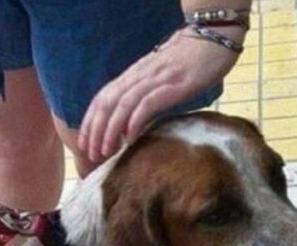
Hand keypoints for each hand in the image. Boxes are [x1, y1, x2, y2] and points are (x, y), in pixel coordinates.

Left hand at [78, 27, 243, 161]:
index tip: (85, 144)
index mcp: (134, 74)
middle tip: (92, 154)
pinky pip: (146, 104)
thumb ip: (147, 92)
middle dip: (95, 130)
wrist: (212, 41)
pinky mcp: (171, 85)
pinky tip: (130, 138)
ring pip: (122, 105)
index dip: (90, 121)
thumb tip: (136, 119)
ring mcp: (154, 79)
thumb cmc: (190, 62)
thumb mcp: (161, 76)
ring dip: (110, 129)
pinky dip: (134, 121)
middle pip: (107, 103)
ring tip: (106, 151)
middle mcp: (138, 75)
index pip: (102, 98)